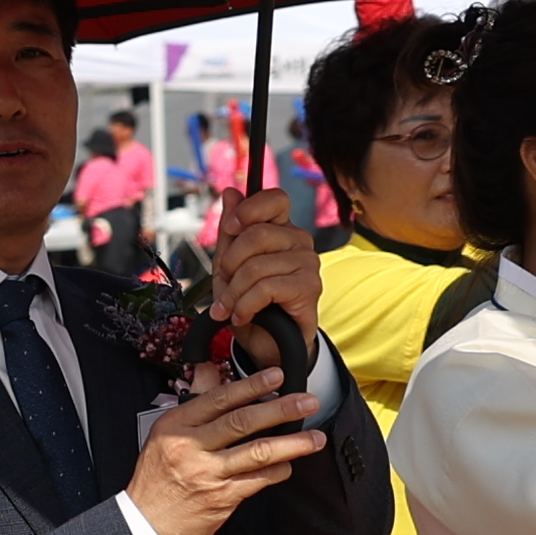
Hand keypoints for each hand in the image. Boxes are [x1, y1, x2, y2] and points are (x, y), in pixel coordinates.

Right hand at [124, 368, 328, 534]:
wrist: (145, 524)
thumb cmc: (156, 479)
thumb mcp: (163, 435)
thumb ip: (193, 402)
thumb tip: (209, 369)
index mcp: (174, 426)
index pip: (219, 399)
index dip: (251, 386)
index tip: (277, 376)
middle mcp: (190, 447)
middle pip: (242, 422)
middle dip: (280, 409)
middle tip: (307, 402)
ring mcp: (207, 473)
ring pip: (258, 451)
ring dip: (292, 443)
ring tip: (315, 437)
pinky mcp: (222, 497)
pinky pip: (259, 479)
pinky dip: (278, 470)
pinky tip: (289, 465)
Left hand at [202, 186, 321, 358]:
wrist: (267, 342)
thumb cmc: (249, 301)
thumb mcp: (228, 265)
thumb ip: (230, 231)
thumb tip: (230, 192)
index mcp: (281, 228)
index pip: (275, 198)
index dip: (249, 209)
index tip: (230, 229)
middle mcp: (299, 240)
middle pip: (256, 234)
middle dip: (230, 263)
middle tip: (225, 284)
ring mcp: (308, 262)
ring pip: (256, 265)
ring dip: (233, 292)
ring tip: (229, 307)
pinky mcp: (310, 286)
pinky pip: (266, 288)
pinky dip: (245, 306)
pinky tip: (242, 316)